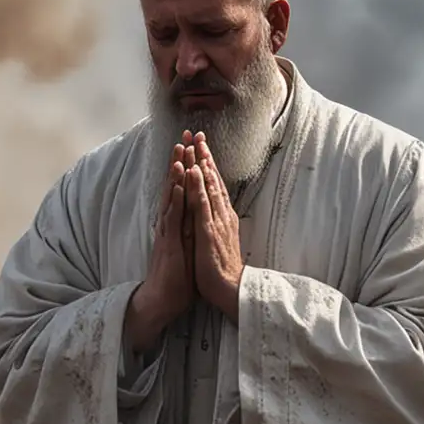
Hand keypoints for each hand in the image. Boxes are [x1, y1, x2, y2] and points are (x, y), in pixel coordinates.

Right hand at [124, 144, 192, 355]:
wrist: (161, 301)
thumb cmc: (176, 278)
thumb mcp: (187, 248)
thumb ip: (189, 231)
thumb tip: (196, 218)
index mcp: (177, 224)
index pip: (183, 190)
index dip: (188, 169)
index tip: (193, 146)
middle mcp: (170, 224)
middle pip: (176, 187)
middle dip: (180, 161)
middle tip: (183, 136)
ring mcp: (168, 232)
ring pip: (172, 197)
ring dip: (176, 174)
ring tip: (179, 151)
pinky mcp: (169, 244)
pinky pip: (173, 218)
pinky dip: (176, 200)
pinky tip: (179, 185)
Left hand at [185, 131, 243, 321]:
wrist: (231, 290)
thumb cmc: (223, 269)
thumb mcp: (219, 240)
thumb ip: (217, 224)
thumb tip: (217, 213)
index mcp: (221, 216)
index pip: (214, 185)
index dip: (207, 164)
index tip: (199, 145)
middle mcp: (221, 214)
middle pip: (212, 179)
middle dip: (203, 155)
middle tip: (196, 133)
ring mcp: (215, 221)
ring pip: (207, 186)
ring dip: (200, 164)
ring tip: (193, 144)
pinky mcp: (208, 231)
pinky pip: (201, 204)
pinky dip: (196, 186)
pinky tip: (191, 171)